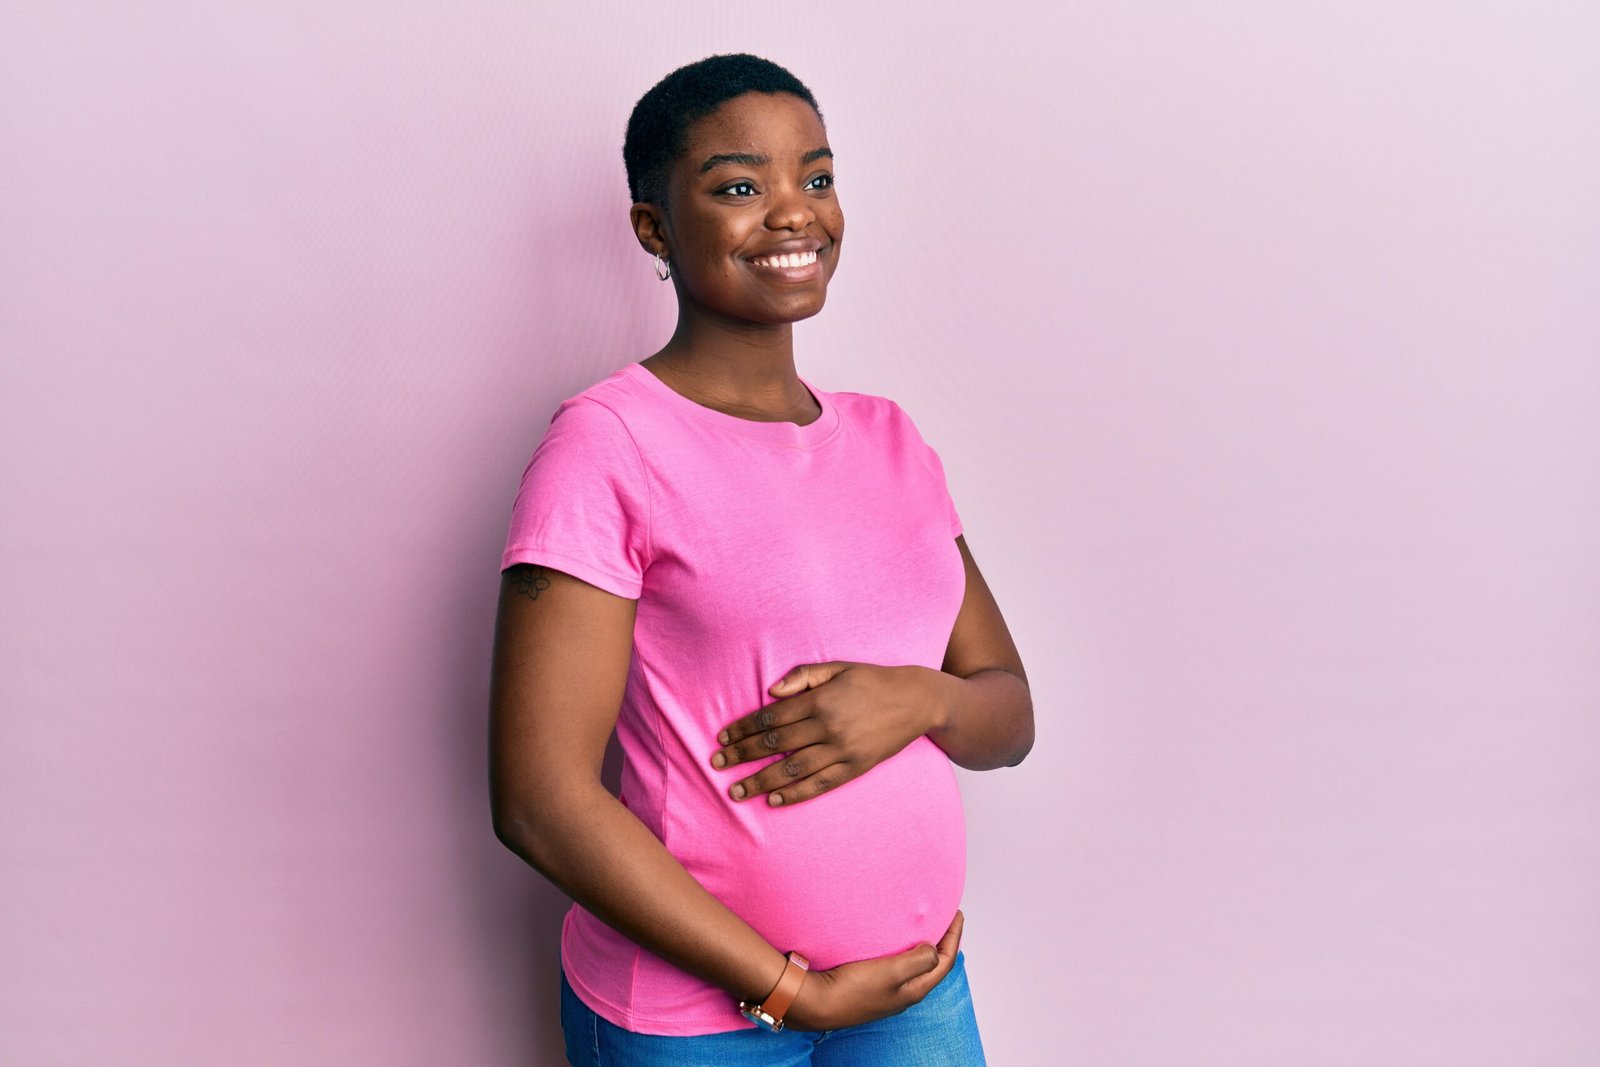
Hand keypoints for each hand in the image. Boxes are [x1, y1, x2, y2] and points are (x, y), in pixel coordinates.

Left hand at [711, 661, 945, 806]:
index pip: (771, 717)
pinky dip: (796, 794)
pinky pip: (820, 785)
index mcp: (821, 700)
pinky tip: (774, 800)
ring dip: (761, 781)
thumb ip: (803, 677)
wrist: (917, 701)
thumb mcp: (838, 667)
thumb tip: (770, 692)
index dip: (743, 729)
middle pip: (775, 744)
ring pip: (793, 769)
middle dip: (743, 756)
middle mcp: (829, 727)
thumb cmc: (872, 680)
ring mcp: (843, 751)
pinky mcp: (856, 768)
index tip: (723, 739)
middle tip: (717, 766)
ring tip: (737, 791)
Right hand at [783, 910, 963, 1030]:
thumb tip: (933, 949)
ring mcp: (884, 990)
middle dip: (941, 941)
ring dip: (920, 944)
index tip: (957, 913)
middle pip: (931, 964)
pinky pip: (893, 963)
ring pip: (912, 964)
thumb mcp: (892, 972)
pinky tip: (890, 938)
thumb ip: (919, 960)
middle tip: (944, 918)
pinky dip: (900, 948)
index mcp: (913, 991)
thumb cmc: (851, 990)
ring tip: (921, 925)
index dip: (954, 937)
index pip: (944, 963)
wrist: (813, 1001)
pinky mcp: (867, 984)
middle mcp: (902, 993)